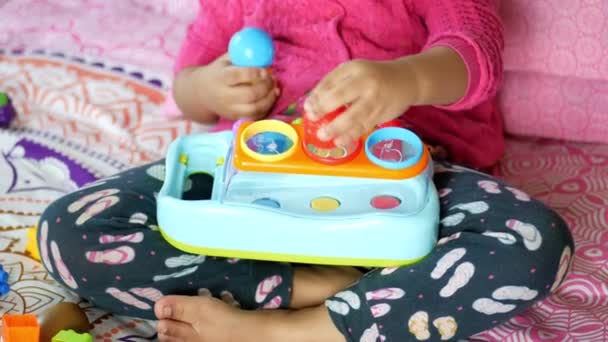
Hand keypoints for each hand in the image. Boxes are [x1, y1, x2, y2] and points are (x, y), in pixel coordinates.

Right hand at [197, 53, 278, 119]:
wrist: (201, 93)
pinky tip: (270, 99)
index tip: (266, 70)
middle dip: (266, 87)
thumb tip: (263, 52)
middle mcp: (224, 96)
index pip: (238, 76)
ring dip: (269, 99)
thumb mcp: (225, 60)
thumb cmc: (218, 72)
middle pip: (249, 95)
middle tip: (273, 79)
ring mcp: (229, 109)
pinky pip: (254, 117)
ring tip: (275, 89)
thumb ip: (242, 56)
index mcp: (220, 78)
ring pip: (254, 109)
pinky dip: (266, 109)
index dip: (254, 73)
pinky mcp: (235, 118)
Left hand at [303, 59, 418, 145]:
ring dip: (337, 128)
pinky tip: (340, 141)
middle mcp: (365, 83)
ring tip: (323, 136)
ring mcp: (374, 100)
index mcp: (355, 69)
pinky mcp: (381, 114)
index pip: (331, 82)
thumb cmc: (373, 76)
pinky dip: (351, 135)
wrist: (406, 80)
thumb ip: (334, 83)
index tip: (307, 108)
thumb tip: (312, 102)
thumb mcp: (354, 71)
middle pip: (340, 96)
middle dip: (324, 109)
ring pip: (353, 116)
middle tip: (312, 119)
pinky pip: (363, 126)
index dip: (317, 96)